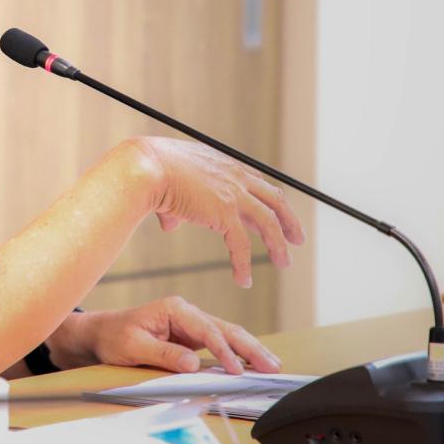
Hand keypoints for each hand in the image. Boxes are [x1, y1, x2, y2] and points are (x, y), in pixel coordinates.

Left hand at [52, 297, 280, 374]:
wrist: (102, 334)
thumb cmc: (115, 337)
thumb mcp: (134, 347)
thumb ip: (164, 354)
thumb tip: (193, 363)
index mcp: (175, 309)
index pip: (207, 330)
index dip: (224, 351)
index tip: (236, 370)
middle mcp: (187, 313)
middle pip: (225, 328)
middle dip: (250, 347)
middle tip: (272, 365)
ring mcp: (191, 325)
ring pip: (228, 334)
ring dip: (250, 349)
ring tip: (273, 364)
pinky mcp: (192, 337)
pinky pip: (220, 343)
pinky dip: (238, 353)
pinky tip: (254, 362)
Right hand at [133, 136, 305, 287]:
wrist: (146, 167)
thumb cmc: (150, 169)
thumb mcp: (170, 181)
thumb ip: (176, 207)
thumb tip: (170, 224)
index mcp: (224, 163)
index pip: (257, 183)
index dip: (267, 202)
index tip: (273, 217)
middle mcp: (235, 176)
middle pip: (275, 199)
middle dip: (289, 220)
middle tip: (296, 238)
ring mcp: (233, 194)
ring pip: (269, 223)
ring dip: (278, 245)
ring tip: (284, 263)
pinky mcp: (225, 213)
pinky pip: (241, 245)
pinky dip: (243, 265)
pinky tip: (243, 280)